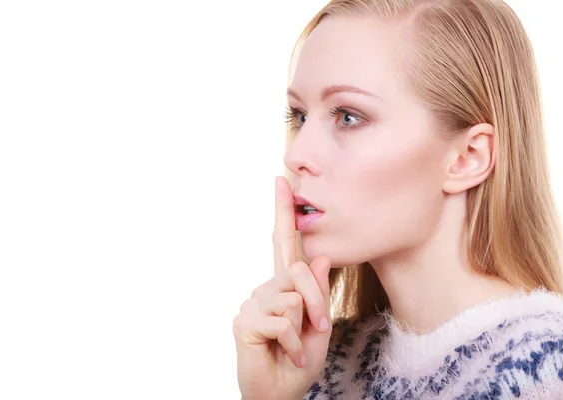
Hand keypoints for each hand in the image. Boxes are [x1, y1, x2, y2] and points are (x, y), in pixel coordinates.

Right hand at [233, 176, 331, 399]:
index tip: (281, 180)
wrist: (282, 392)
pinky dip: (293, 342)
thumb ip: (316, 292)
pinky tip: (286, 353)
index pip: (282, 242)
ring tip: (296, 346)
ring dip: (305, 326)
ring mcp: (252, 304)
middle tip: (318, 327)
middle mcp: (265, 289)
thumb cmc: (299, 359)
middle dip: (316, 299)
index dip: (282, 211)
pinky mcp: (244, 321)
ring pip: (291, 297)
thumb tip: (318, 258)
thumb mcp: (318, 324)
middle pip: (296, 270)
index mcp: (284, 286)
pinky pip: (282, 321)